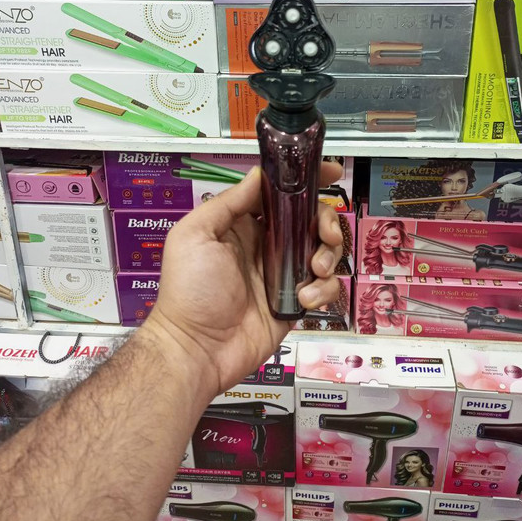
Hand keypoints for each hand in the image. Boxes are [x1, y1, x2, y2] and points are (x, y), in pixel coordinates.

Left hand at [147, 163, 343, 395]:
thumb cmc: (189, 290)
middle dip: (327, 221)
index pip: (282, 194)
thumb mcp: (196, 234)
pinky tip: (303, 299)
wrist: (197, 349)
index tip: (331, 171)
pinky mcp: (296, 302)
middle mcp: (268, 245)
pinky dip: (323, 289)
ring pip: (324, 251)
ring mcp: (284, 273)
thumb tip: (260, 174)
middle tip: (325, 235)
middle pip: (312, 219)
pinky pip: (325, 287)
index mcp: (244, 224)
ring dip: (328, 255)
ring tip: (314, 269)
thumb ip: (229, 202)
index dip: (307, 181)